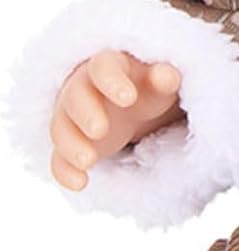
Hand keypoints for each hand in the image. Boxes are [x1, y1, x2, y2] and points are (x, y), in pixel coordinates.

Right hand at [50, 51, 184, 190]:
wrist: (130, 103)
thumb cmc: (145, 88)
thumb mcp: (159, 83)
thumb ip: (163, 79)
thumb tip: (168, 75)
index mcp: (107, 67)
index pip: (103, 67)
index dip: (112, 81)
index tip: (129, 98)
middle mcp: (82, 90)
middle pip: (75, 98)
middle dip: (85, 114)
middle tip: (100, 130)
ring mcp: (72, 119)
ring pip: (60, 128)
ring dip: (71, 145)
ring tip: (88, 161)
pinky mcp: (71, 145)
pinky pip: (59, 158)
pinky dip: (65, 171)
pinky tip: (79, 183)